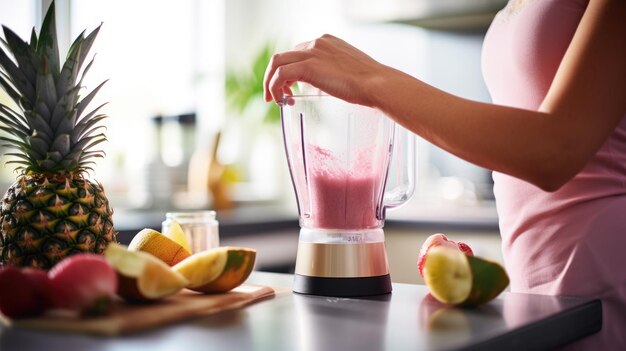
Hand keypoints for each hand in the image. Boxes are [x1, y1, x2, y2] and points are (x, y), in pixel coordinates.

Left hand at [263, 34, 392, 106]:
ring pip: (277, 62)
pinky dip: (274, 86)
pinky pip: (280, 74)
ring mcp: (312, 53)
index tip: (291, 87)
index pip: (299, 52)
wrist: (376, 84)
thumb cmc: (369, 84)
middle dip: (276, 75)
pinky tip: (278, 99)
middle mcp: (317, 43)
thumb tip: (332, 84)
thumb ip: (336, 72)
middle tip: (277, 94)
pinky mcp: (308, 66)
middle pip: (285, 55)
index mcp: (327, 42)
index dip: (291, 70)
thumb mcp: (350, 71)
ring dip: (271, 81)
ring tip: (273, 98)